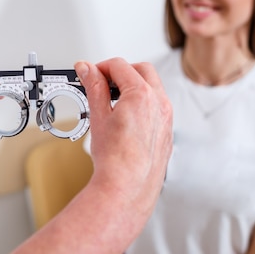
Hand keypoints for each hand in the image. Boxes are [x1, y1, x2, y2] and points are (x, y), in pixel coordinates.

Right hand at [0, 58, 171, 253]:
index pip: (119, 66)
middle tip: (101, 81)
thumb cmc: (116, 158)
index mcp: (142, 94)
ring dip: (133, 86)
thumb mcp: (98, 115)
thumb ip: (94, 87)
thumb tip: (87, 70)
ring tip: (111, 101)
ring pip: (152, 88)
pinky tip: (125, 117)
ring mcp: (166, 117)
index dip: (100, 67)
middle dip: (120, 71)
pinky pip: (157, 106)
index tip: (89, 73)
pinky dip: (143, 103)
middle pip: (141, 70)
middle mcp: (159, 103)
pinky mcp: (167, 131)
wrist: (128, 187)